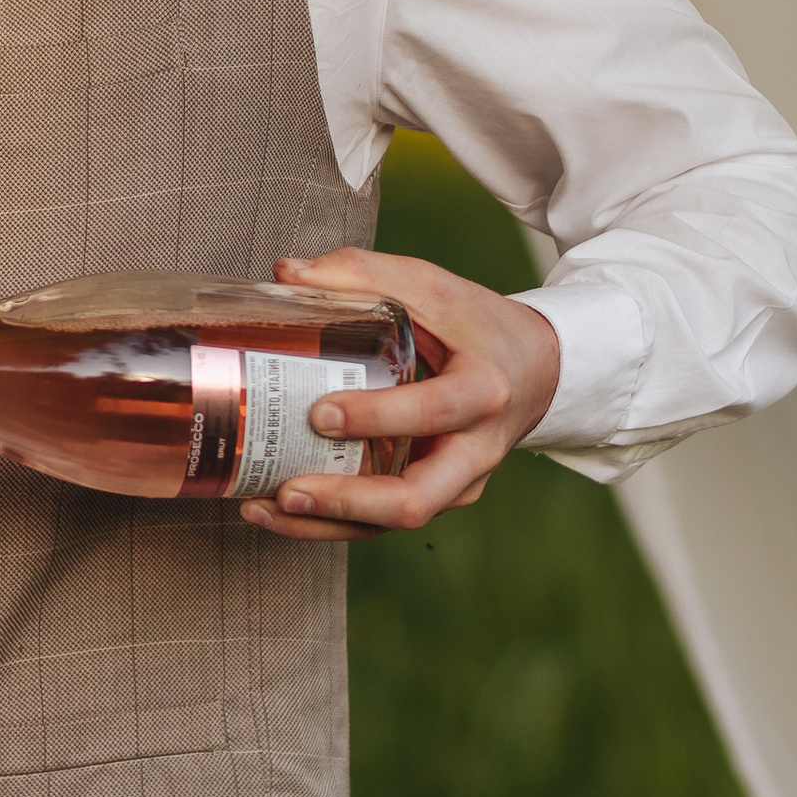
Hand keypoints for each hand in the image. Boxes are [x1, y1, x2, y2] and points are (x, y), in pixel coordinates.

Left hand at [238, 249, 562, 543]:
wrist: (533, 368)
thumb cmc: (477, 325)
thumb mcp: (432, 287)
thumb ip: (362, 274)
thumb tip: (287, 273)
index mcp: (483, 390)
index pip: (433, 412)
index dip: (377, 418)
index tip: (320, 413)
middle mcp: (475, 450)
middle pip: (416, 500)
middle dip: (347, 501)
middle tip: (288, 490)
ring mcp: (458, 482)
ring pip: (393, 522)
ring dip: (326, 523)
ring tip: (263, 507)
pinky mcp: (437, 496)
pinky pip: (384, 521)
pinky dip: (331, 522)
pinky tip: (277, 510)